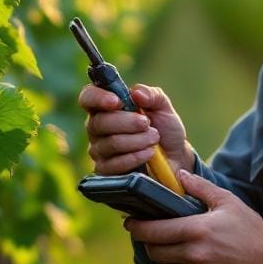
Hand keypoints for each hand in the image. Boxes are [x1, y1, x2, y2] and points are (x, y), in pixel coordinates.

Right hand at [79, 83, 193, 174]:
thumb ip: (152, 95)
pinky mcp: (106, 170)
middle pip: (99, 123)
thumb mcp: (162, 107)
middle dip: (128, 122)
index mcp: (105, 107)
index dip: (98, 98)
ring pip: (111, 143)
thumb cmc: (164, 128)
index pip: (88, 97)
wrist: (175, 156)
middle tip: (147, 124)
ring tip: (154, 139)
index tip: (117, 101)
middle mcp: (97, 128)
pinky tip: (148, 153)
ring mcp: (99, 150)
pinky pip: (114, 164)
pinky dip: (135, 157)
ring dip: (137, 140)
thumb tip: (136, 93)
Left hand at [126, 170, 262, 263]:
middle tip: (156, 236)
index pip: (152, 231)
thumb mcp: (228, 202)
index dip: (136, 227)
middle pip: (154, 252)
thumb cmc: (251, 230)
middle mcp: (194, 255)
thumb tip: (179, 175)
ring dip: (166, 260)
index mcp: (196, 230)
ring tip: (176, 250)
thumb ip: (200, 187)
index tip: (131, 223)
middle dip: (150, 243)